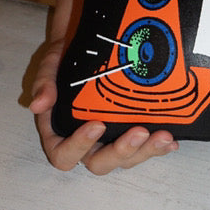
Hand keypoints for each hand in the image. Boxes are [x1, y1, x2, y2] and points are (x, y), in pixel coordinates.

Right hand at [29, 38, 177, 173]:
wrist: (91, 45)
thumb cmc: (66, 59)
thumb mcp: (51, 64)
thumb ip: (44, 83)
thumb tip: (37, 105)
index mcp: (59, 133)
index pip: (63, 155)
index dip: (79, 146)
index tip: (97, 124)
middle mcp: (85, 144)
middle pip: (99, 164)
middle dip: (121, 151)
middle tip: (140, 131)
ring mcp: (110, 141)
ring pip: (126, 159)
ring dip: (146, 152)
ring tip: (163, 136)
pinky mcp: (130, 134)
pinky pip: (145, 149)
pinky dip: (159, 148)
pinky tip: (172, 141)